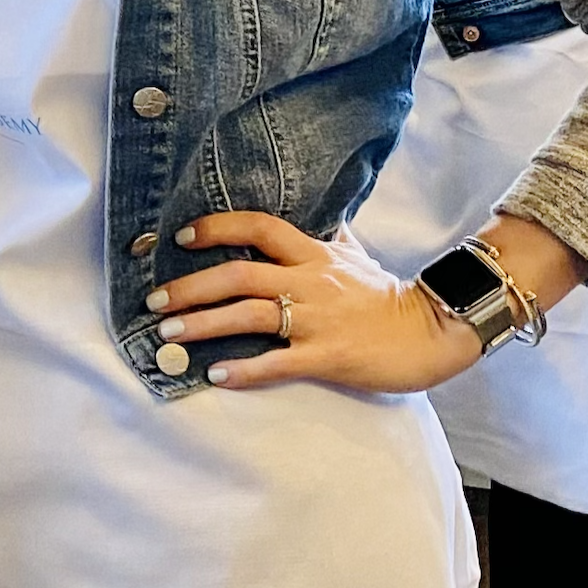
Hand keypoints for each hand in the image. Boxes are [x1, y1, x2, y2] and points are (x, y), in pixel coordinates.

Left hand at [148, 211, 481, 392]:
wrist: (432, 331)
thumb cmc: (387, 295)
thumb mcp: (356, 255)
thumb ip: (332, 235)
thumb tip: (324, 212)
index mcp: (313, 254)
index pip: (258, 226)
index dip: (218, 228)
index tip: (183, 237)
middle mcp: (309, 281)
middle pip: (240, 274)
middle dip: (191, 286)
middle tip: (154, 300)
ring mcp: (317, 319)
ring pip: (249, 316)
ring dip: (204, 324)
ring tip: (169, 333)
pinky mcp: (327, 356)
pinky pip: (278, 363)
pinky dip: (245, 369)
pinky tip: (216, 374)